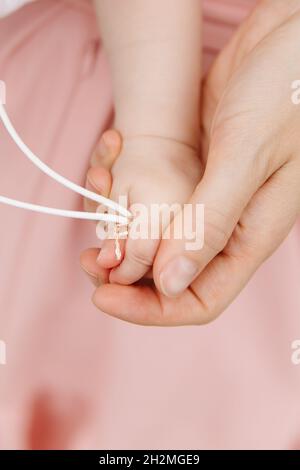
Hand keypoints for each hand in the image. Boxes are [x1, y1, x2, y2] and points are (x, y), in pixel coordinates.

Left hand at [82, 1, 299, 324]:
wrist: (288, 37)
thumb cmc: (287, 92)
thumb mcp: (248, 157)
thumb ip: (212, 222)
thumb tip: (172, 284)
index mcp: (251, 235)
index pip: (199, 299)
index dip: (150, 309)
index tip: (103, 297)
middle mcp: (229, 225)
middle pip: (173, 277)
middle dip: (128, 277)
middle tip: (88, 258)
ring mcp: (209, 198)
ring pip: (159, 240)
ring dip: (122, 237)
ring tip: (94, 216)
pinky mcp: (193, 170)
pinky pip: (154, 200)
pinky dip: (126, 198)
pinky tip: (109, 172)